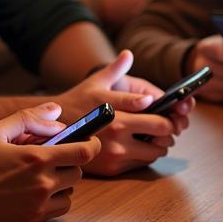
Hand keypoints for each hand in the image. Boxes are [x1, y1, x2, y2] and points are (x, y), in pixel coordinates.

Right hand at [0, 104, 100, 221]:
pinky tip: (36, 193)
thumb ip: (29, 118)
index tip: (89, 141)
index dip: (92, 144)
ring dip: (63, 183)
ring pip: (70, 192)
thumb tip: (57, 112)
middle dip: (70, 163)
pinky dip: (54, 201)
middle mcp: (43, 184)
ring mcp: (39, 205)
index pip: (85, 151)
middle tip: (53, 159)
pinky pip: (58, 210)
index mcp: (37, 158)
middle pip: (78, 172)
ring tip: (41, 176)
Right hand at [57, 50, 186, 175]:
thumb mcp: (95, 83)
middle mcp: (114, 130)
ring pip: (156, 150)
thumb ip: (115, 69)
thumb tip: (128, 54)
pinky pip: (142, 163)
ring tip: (154, 135)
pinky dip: (146, 154)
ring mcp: (114, 151)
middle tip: (167, 123)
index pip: (144, 103)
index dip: (162, 104)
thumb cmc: (78, 103)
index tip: (168, 106)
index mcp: (111, 106)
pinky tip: (139, 145)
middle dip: (169, 126)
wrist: (53, 133)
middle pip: (161, 130)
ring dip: (160, 143)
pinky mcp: (113, 168)